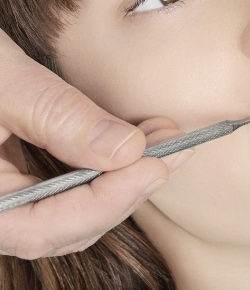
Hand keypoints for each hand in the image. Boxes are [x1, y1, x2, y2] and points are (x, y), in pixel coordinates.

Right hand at [0, 31, 192, 258]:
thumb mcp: (3, 80)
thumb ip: (58, 116)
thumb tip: (128, 150)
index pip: (41, 227)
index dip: (106, 201)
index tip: (154, 165)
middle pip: (63, 227)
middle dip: (126, 190)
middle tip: (174, 149)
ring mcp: (2, 201)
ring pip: (69, 214)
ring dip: (122, 181)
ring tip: (165, 142)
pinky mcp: (15, 184)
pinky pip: (63, 193)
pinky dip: (104, 171)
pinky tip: (138, 144)